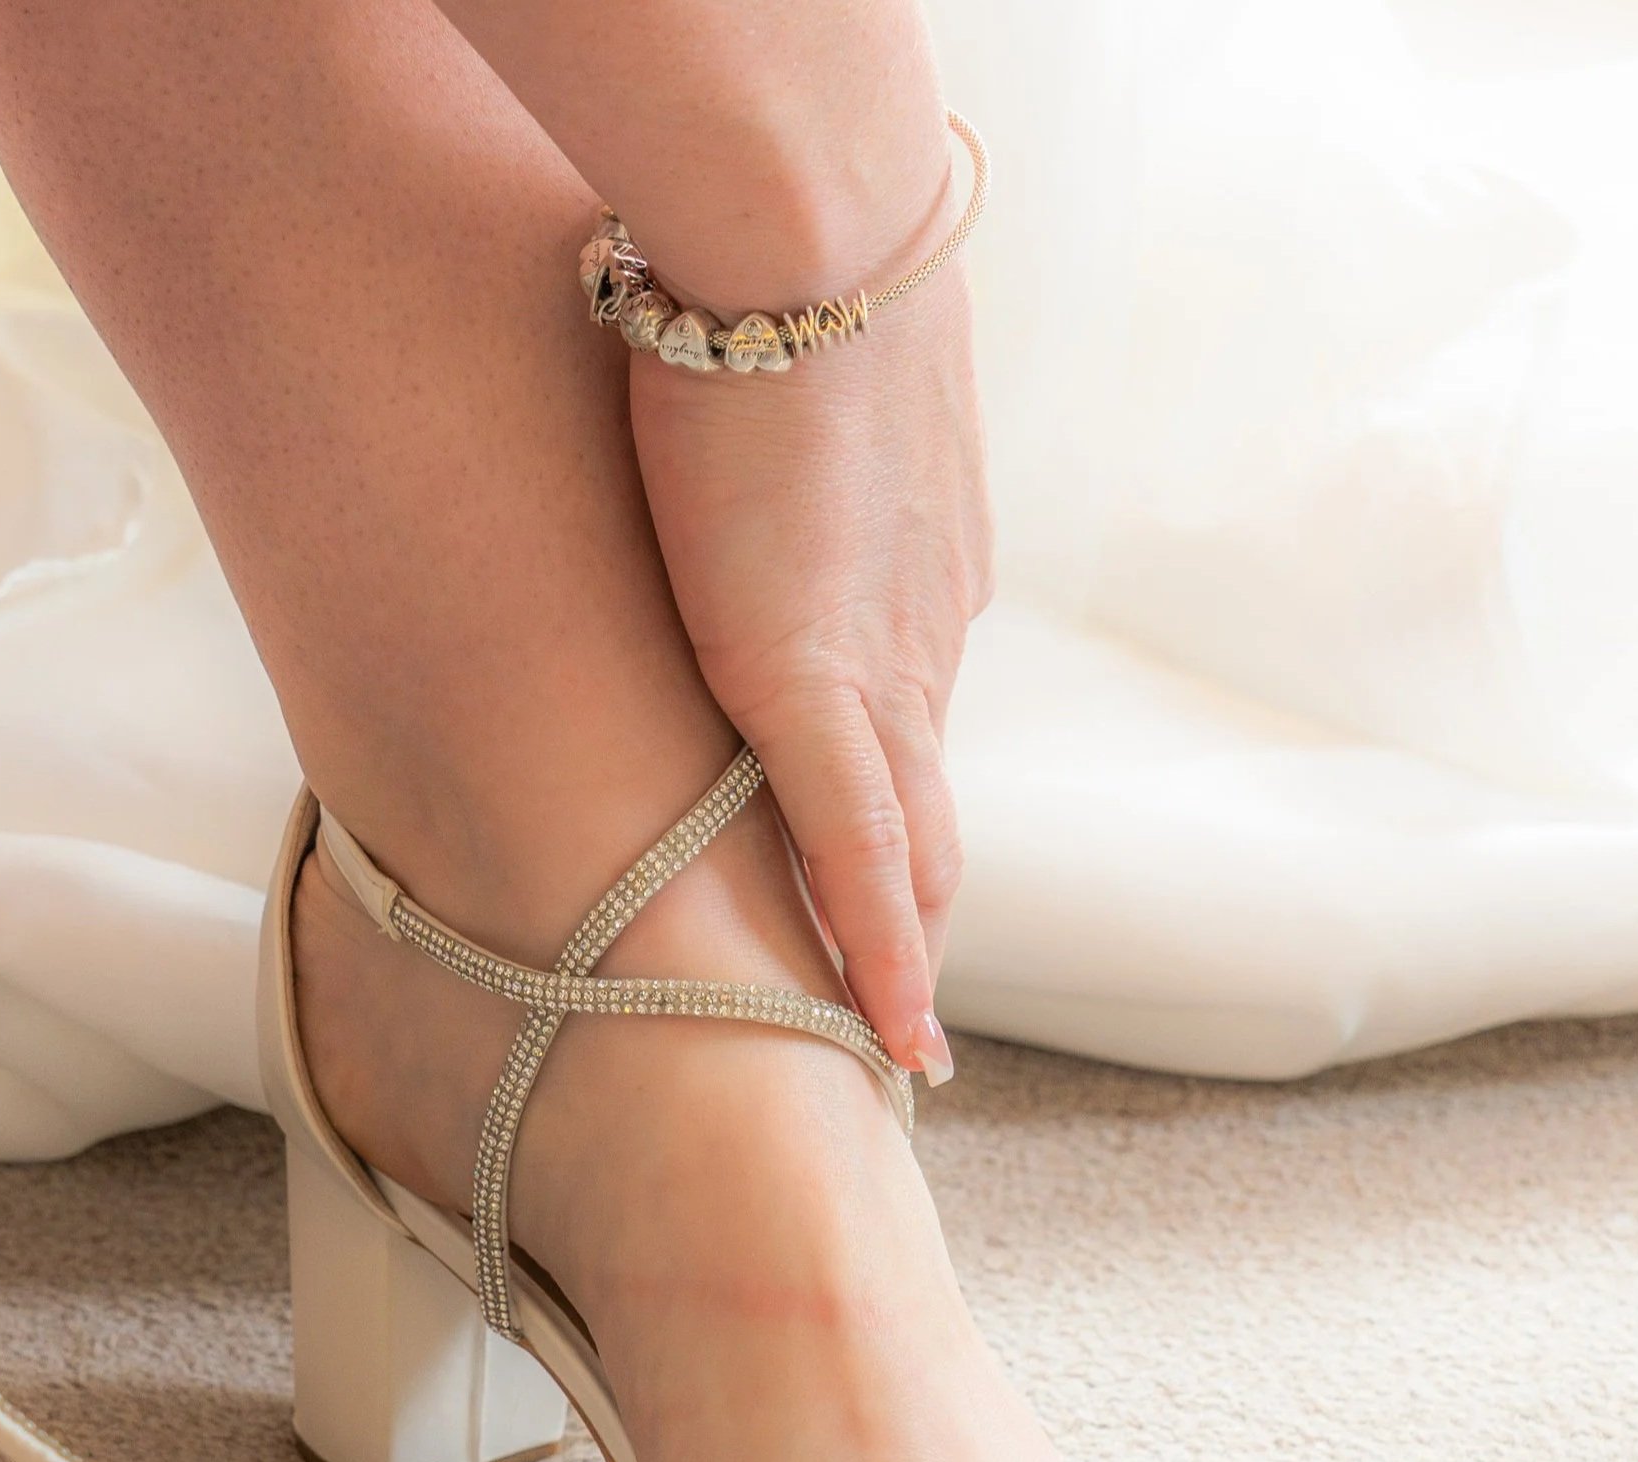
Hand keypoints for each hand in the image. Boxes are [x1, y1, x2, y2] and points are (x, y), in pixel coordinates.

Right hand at [627, 267, 991, 1078]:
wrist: (799, 238)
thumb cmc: (768, 274)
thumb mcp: (773, 382)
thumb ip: (761, 453)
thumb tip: (709, 432)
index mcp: (911, 571)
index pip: (905, 721)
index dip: (895, 807)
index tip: (888, 874)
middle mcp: (921, 638)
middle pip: (928, 805)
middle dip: (916, 909)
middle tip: (907, 1002)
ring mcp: (881, 671)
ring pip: (910, 851)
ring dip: (905, 954)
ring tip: (900, 1048)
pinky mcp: (817, 688)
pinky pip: (863, 858)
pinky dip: (882, 956)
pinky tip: (891, 1042)